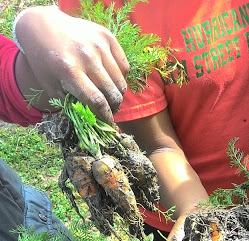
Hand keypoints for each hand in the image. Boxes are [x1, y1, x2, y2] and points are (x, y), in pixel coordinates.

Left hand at [15, 6, 128, 123]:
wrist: (43, 26)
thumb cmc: (46, 62)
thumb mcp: (51, 86)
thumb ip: (70, 105)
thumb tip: (92, 122)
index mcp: (70, 71)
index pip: (97, 101)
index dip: (106, 116)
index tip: (109, 125)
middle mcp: (86, 56)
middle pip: (112, 93)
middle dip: (113, 107)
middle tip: (110, 111)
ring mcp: (98, 45)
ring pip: (120, 81)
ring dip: (118, 94)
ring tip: (110, 97)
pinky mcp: (107, 36)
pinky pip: (124, 66)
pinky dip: (121, 77)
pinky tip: (111, 79)